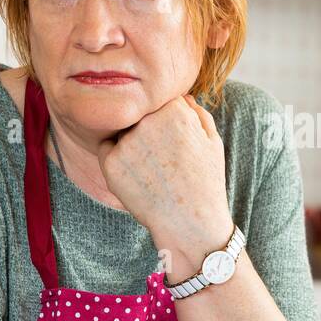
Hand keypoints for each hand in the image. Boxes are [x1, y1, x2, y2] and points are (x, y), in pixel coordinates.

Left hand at [95, 94, 232, 272]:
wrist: (190, 223)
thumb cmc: (206, 182)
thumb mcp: (213, 141)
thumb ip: (196, 112)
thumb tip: (180, 97)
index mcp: (174, 110)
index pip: (160, 102)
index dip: (168, 123)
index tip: (175, 143)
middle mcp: (147, 122)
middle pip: (139, 114)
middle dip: (147, 130)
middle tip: (162, 158)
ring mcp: (126, 142)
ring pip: (122, 131)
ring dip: (132, 144)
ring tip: (152, 170)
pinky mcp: (109, 163)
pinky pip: (107, 149)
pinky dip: (117, 160)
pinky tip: (138, 177)